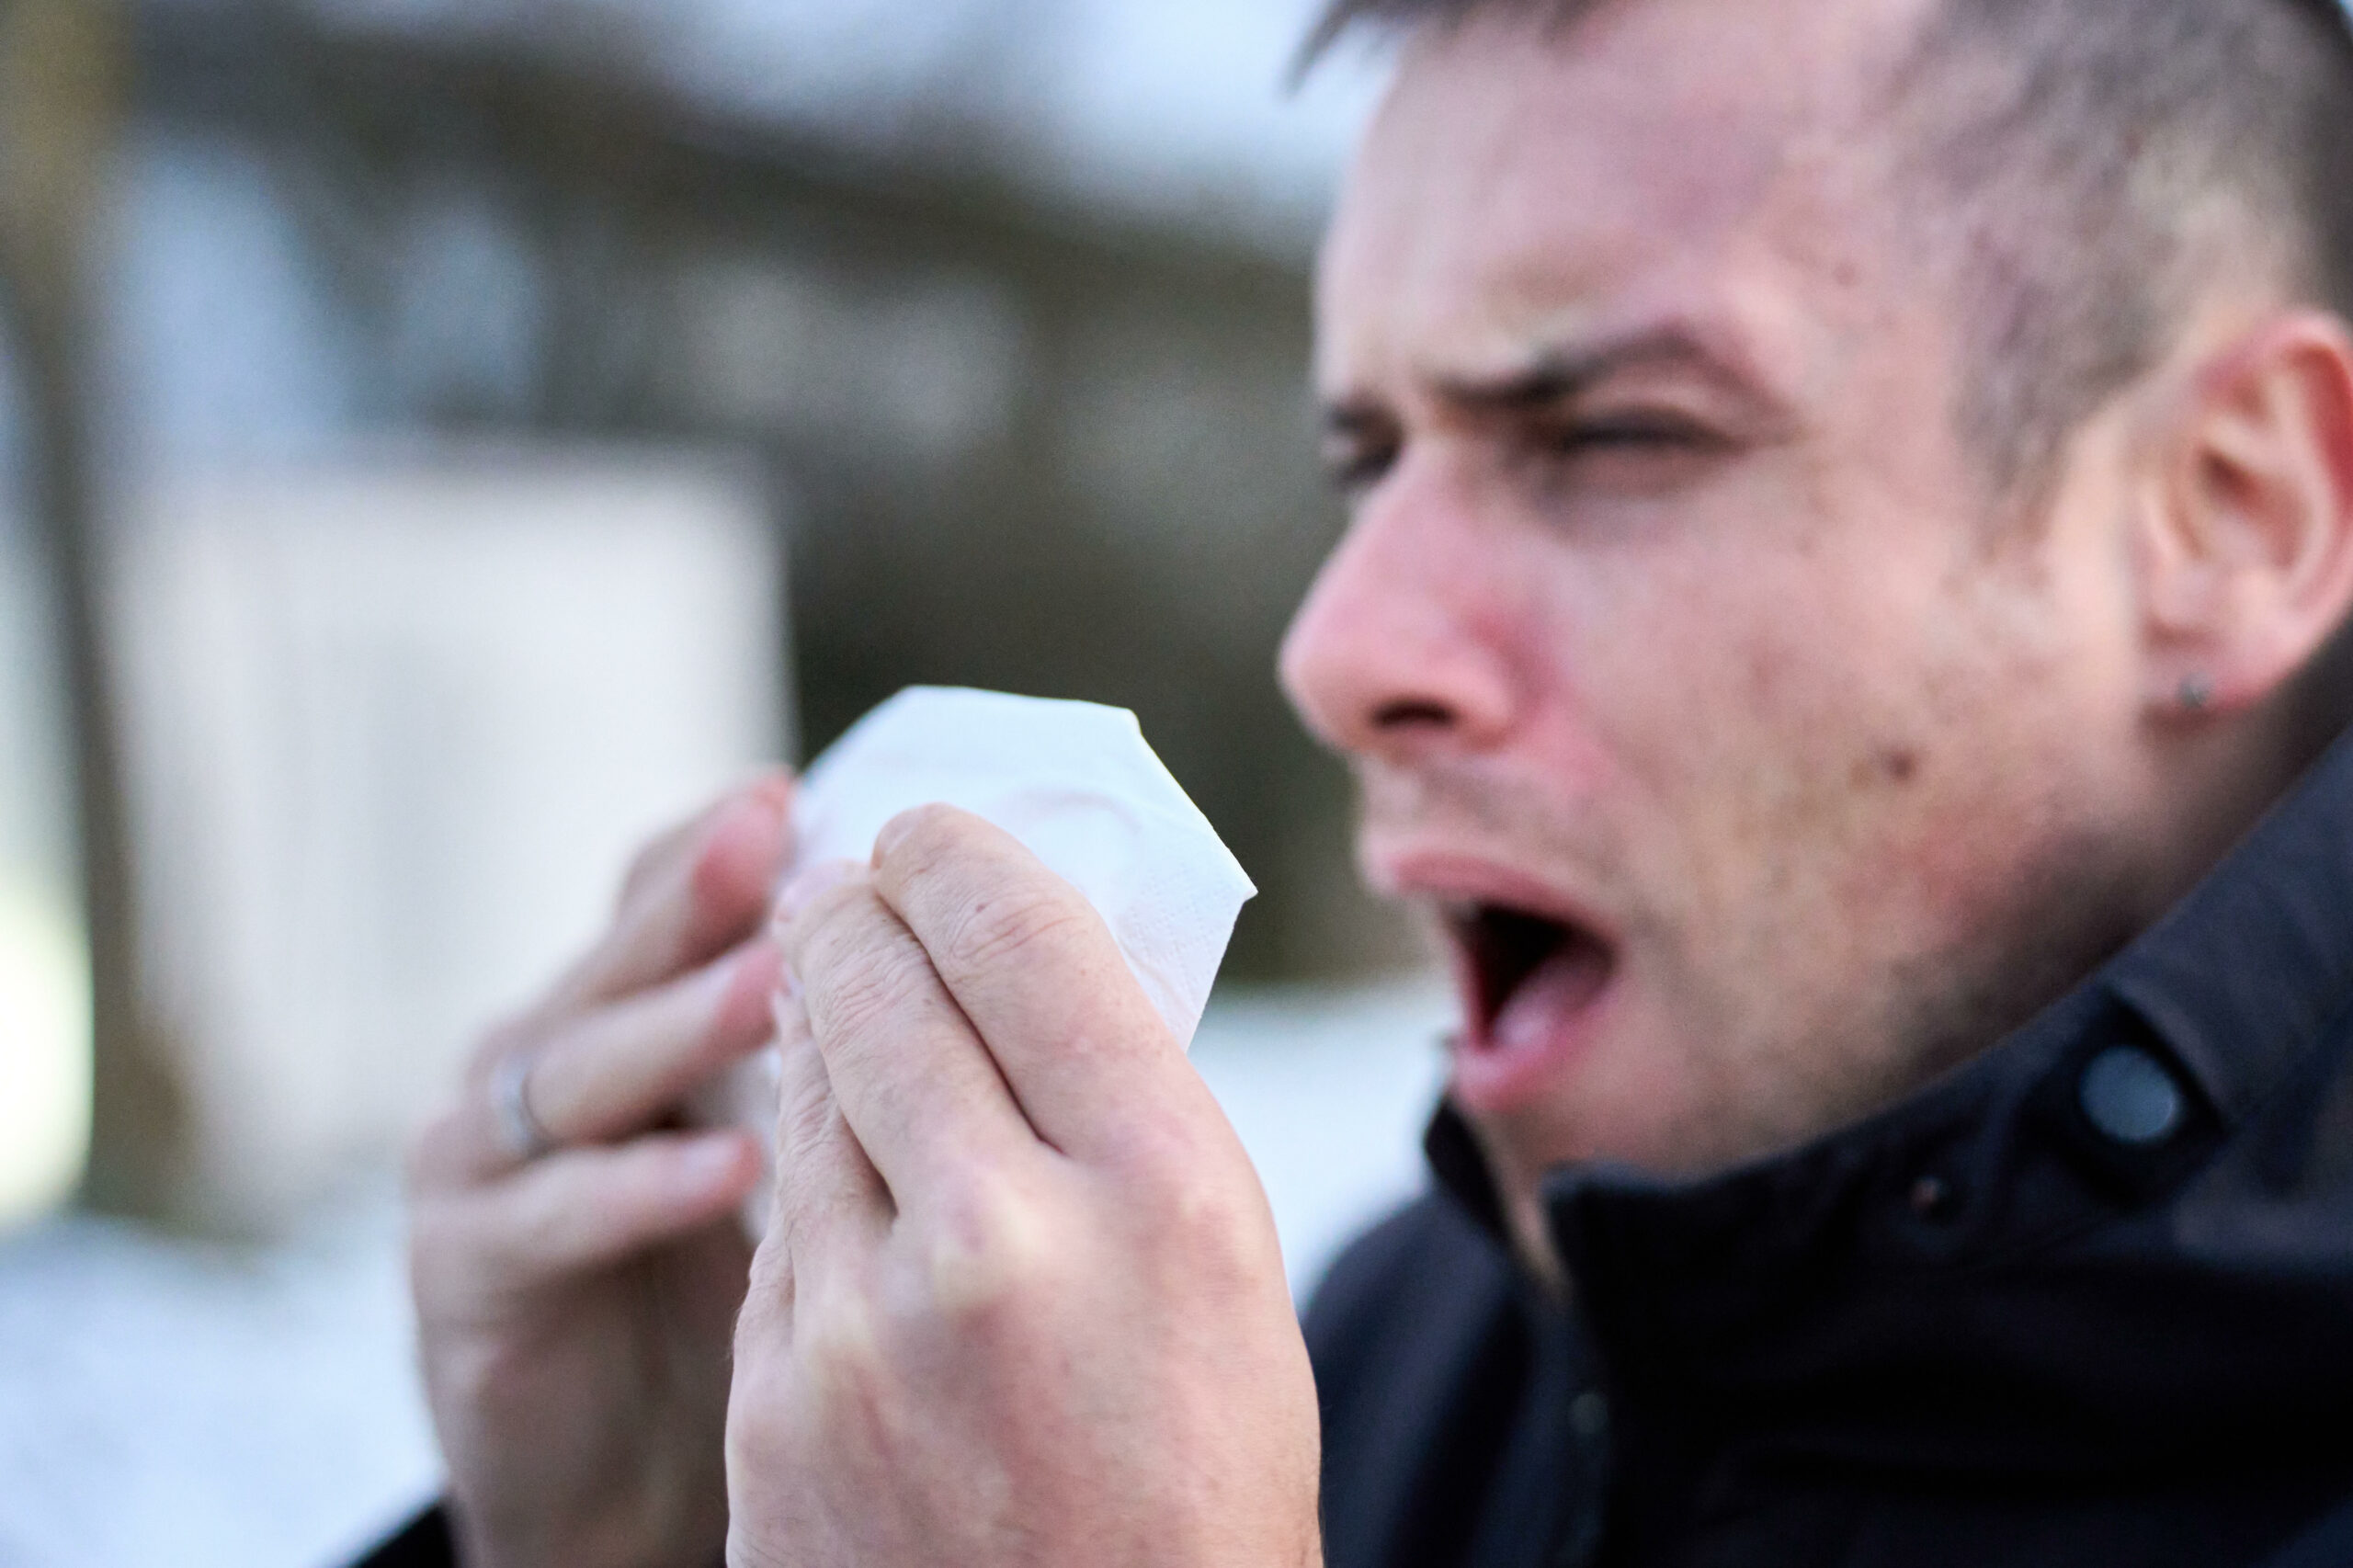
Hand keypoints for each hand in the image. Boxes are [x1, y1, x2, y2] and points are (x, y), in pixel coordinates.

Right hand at [407, 778, 792, 1567]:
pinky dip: (643, 1189)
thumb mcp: (771, 1149)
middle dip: (696, 899)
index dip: (715, 848)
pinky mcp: (468, 1275)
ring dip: (681, 1027)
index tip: (792, 792)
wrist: (605, 1485)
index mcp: (613, 1020)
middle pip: (618, 964)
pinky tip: (734, 1169)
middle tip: (772, 839)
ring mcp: (485, 1167)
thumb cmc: (715, 1297)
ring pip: (583, 1071)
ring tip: (777, 985)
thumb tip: (965, 952)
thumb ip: (818, 1050)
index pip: (654, 906)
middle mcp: (538, 1067)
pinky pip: (556, 1217)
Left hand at [726, 805, 1321, 1567]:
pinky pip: (783, 1226)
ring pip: (808, 1092)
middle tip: (849, 881)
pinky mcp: (774, 1403)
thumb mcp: (1227, 1279)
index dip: (955, 852)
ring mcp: (867, 1329)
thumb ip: (1126, 1112)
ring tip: (840, 1003)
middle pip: (876, 980)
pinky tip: (851, 1186)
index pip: (1019, 934)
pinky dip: (811, 1179)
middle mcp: (1006, 1240)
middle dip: (855, 909)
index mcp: (1164, 1191)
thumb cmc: (1197, 1483)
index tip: (926, 827)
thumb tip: (1018, 957)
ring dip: (822, 1032)